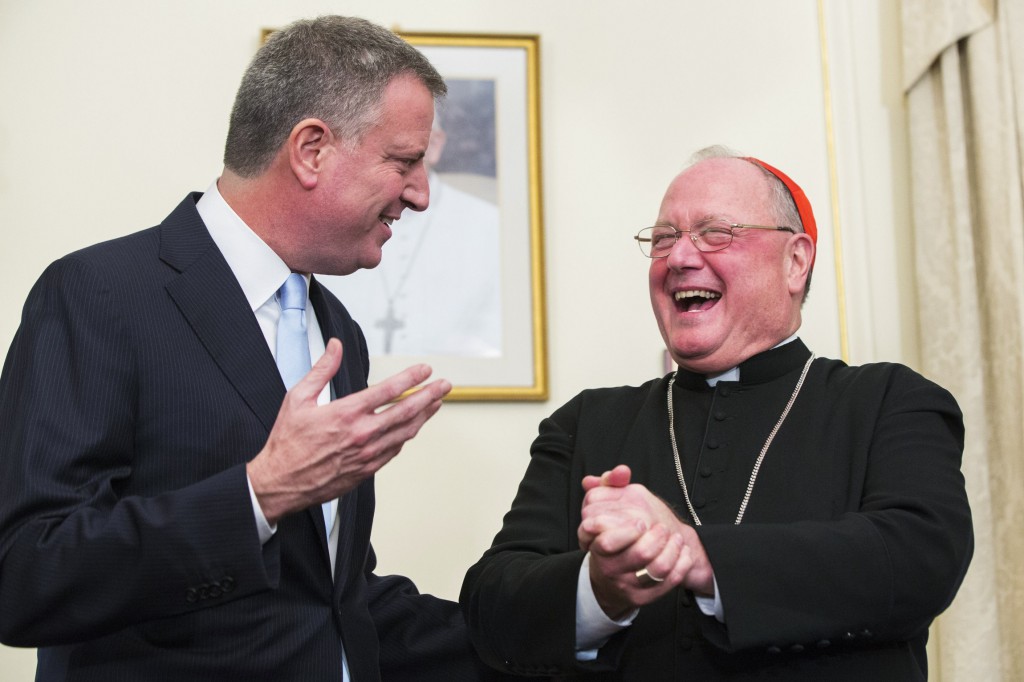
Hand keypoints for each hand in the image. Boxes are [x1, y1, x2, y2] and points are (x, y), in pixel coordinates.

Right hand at [247, 338, 450, 523]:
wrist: (280, 482)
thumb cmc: (287, 442)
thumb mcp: (298, 397)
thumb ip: (322, 369)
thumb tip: (335, 346)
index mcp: (346, 413)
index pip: (389, 390)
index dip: (411, 377)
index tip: (425, 370)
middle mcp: (362, 434)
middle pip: (406, 411)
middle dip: (430, 396)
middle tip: (444, 386)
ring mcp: (367, 454)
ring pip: (405, 432)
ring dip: (424, 416)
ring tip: (436, 403)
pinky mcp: (367, 470)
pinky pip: (394, 450)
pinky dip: (406, 436)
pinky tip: (411, 427)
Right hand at [577, 465, 714, 617]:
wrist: (613, 574)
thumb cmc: (612, 533)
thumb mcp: (606, 505)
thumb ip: (611, 483)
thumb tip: (622, 471)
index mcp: (596, 546)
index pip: (609, 541)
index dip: (630, 530)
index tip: (642, 521)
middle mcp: (608, 568)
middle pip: (640, 554)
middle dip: (658, 537)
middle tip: (662, 528)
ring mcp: (626, 585)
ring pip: (657, 569)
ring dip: (673, 550)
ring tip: (675, 538)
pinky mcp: (642, 598)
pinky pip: (668, 582)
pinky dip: (681, 564)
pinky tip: (682, 552)